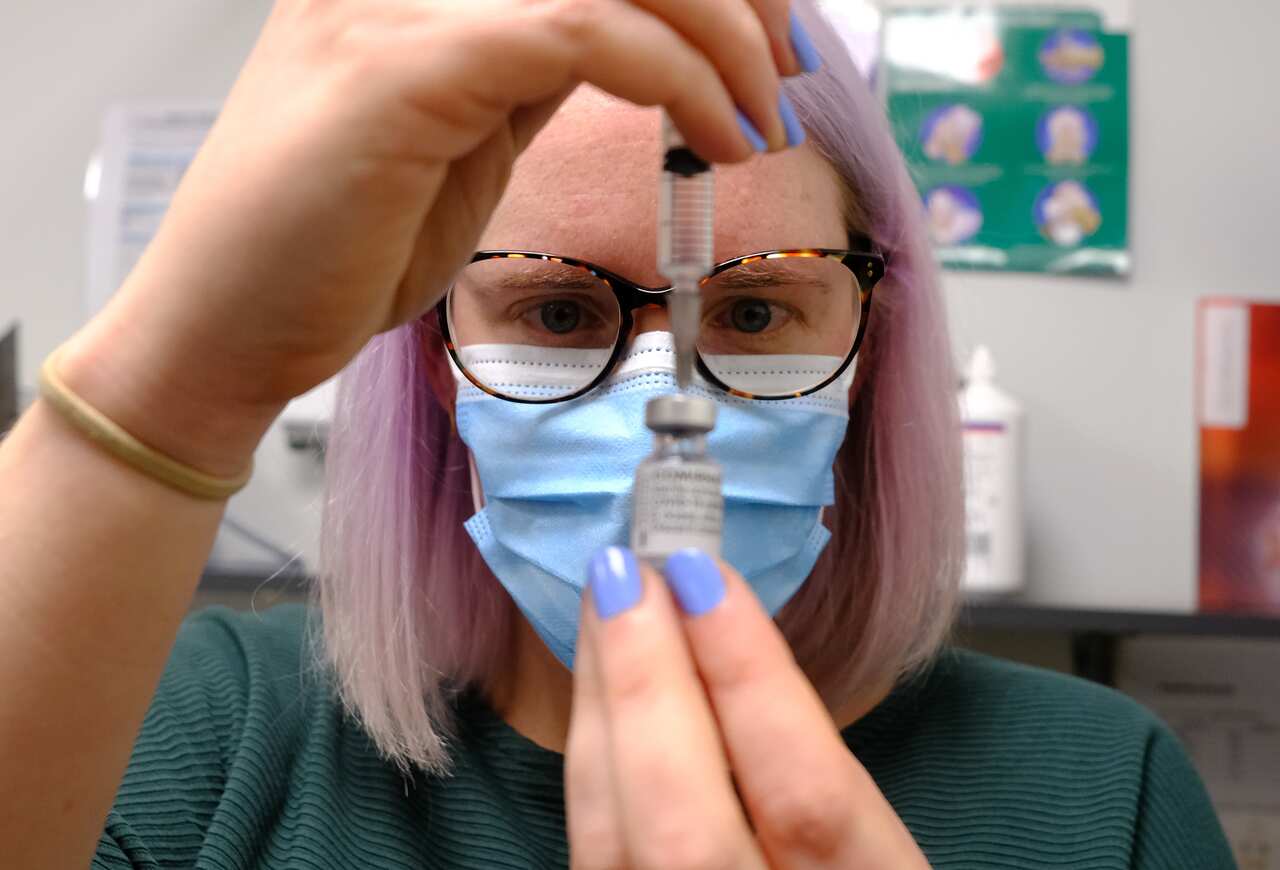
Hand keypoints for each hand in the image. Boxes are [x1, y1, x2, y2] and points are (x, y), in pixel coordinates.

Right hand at [59, 0, 805, 474]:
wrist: (222, 333)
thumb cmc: (331, 252)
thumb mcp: (457, 138)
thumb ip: (527, 74)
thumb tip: (632, 47)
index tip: (764, 36)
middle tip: (785, 66)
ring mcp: (392, 6)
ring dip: (721, 33)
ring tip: (760, 113)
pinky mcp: (401, 70)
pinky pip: (582, 31)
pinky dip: (675, 78)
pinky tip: (714, 137)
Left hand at [566, 547, 929, 868]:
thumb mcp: (885, 856)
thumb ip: (817, 780)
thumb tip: (721, 631)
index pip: (806, 798)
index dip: (747, 676)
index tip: (702, 572)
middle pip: (686, 828)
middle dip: (647, 684)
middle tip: (626, 569)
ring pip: (615, 850)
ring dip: (601, 713)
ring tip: (604, 606)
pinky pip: (596, 858)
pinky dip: (590, 769)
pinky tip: (598, 701)